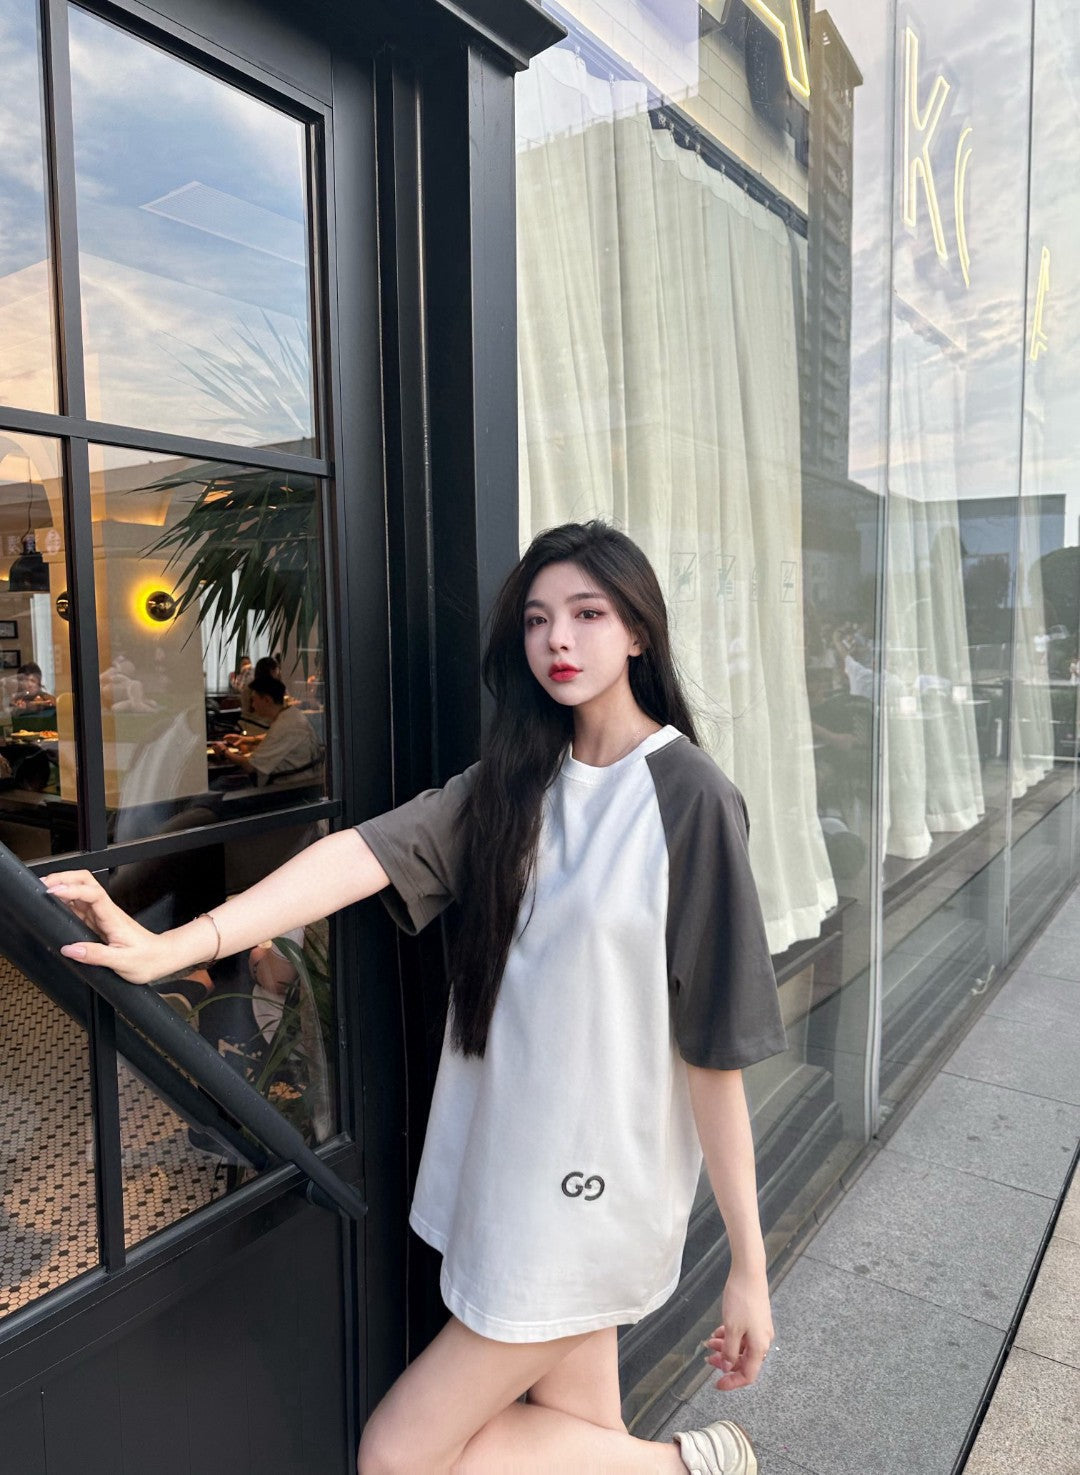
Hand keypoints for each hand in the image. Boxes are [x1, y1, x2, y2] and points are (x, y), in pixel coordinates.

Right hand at [41, 869, 174, 983]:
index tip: (54, 891)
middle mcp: (106, 912)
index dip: (72, 889)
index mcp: (112, 917)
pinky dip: (64, 903)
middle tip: (44, 885)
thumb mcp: (122, 962)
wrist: (161, 957)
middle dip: (64, 878)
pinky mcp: (98, 922)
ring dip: (62, 888)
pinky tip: (54, 907)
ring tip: (43, 892)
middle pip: (85, 882)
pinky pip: (79, 908)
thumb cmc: (146, 959)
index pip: (92, 893)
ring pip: (80, 892)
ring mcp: (101, 915)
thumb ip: (96, 955)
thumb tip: (70, 949)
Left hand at [703, 1264, 773, 1389]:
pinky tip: (717, 1332)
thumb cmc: (741, 1301)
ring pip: (741, 1347)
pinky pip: (742, 1335)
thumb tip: (728, 1367)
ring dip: (725, 1348)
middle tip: (708, 1359)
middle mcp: (762, 1341)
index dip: (733, 1382)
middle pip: (744, 1361)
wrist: (748, 1273)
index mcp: (760, 1347)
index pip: (748, 1375)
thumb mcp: (732, 1329)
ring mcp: (759, 1329)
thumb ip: (730, 1352)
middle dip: (725, 1362)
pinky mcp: (755, 1318)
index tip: (716, 1384)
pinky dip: (729, 1336)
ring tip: (709, 1342)